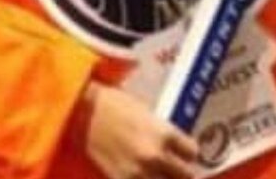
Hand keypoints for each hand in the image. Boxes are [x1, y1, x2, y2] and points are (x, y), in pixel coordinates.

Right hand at [68, 81, 198, 178]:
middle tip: (179, 169)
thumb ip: (161, 129)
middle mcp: (155, 156)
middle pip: (185, 176)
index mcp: (163, 132)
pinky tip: (142, 174)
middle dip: (183, 172)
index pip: (192, 151)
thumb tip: (172, 144)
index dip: (189, 152)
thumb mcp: (144, 110)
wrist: (83, 111)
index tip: (185, 152)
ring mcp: (138, 172)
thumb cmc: (112, 102)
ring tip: (161, 173)